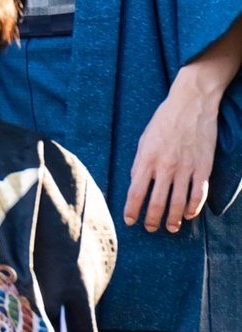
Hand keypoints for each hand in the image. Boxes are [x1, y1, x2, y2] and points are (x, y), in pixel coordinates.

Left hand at [124, 65, 219, 232]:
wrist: (191, 103)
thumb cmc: (164, 120)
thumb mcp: (144, 140)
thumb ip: (140, 163)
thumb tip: (136, 183)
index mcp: (147, 159)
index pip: (135, 193)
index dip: (132, 211)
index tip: (129, 221)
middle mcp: (166, 167)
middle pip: (157, 203)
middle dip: (152, 220)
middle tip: (150, 228)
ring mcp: (186, 168)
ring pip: (178, 204)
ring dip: (172, 220)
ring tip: (169, 228)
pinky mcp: (203, 167)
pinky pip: (198, 194)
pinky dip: (193, 208)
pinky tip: (188, 215)